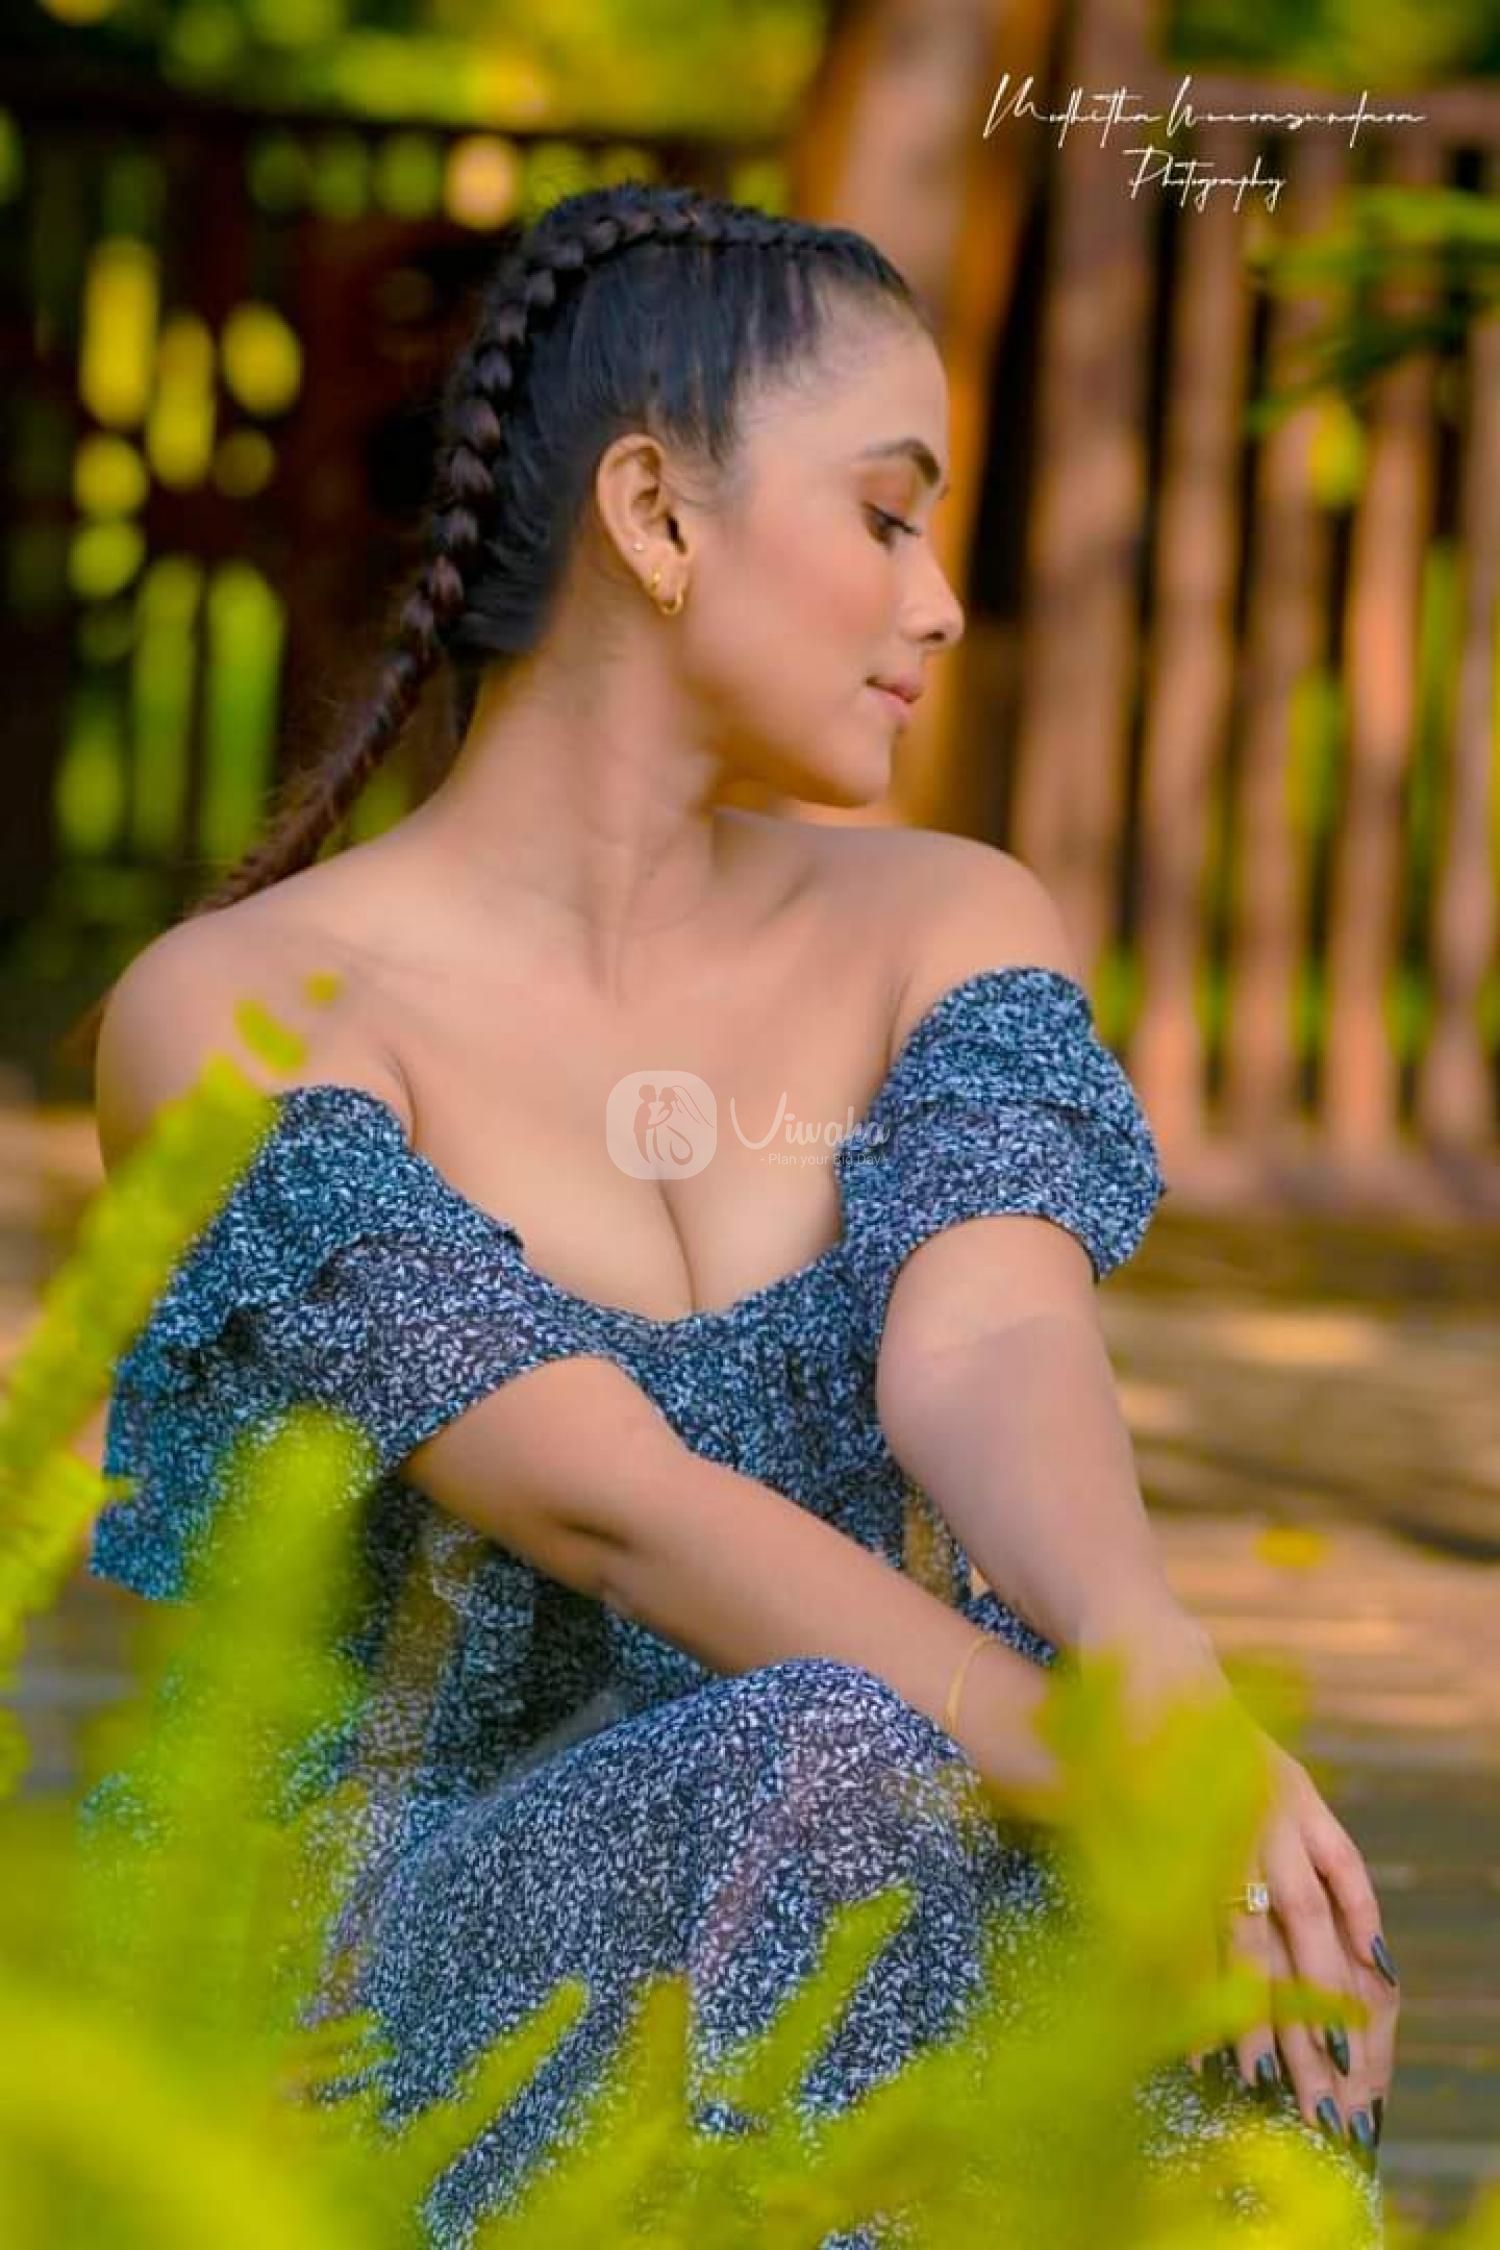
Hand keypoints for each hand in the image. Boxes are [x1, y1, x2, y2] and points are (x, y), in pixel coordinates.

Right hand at [1203, 1731, 1398, 2168]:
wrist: (1153, 1684)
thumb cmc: (1226, 1747)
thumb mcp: (1295, 1787)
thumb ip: (1334, 1865)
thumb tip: (1376, 1957)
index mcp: (1307, 1811)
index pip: (1347, 1911)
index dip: (1356, 1980)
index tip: (1360, 2050)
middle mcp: (1271, 1827)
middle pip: (1305, 1942)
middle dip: (1316, 2021)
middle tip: (1328, 2097)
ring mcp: (1215, 1835)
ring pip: (1246, 1944)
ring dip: (1256, 2018)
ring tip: (1268, 2085)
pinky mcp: (1162, 1846)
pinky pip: (1181, 1932)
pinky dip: (1190, 1989)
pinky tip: (1196, 2041)